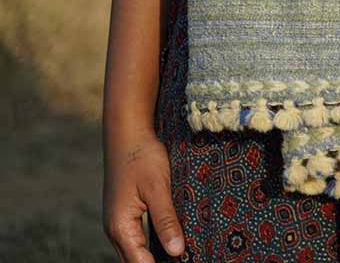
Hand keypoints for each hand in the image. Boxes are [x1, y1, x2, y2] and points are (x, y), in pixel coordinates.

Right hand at [103, 127, 184, 261]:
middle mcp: (114, 228)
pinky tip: (166, 242)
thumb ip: (166, 220)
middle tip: (183, 258)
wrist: (127, 131)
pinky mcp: (123, 212)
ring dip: (151, 256)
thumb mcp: (158, 187)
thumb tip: (176, 252)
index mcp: (120, 226)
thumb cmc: (142, 156)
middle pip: (134, 261)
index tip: (183, 262)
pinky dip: (148, 245)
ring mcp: (116, 221)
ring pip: (133, 251)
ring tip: (177, 254)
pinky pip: (134, 237)